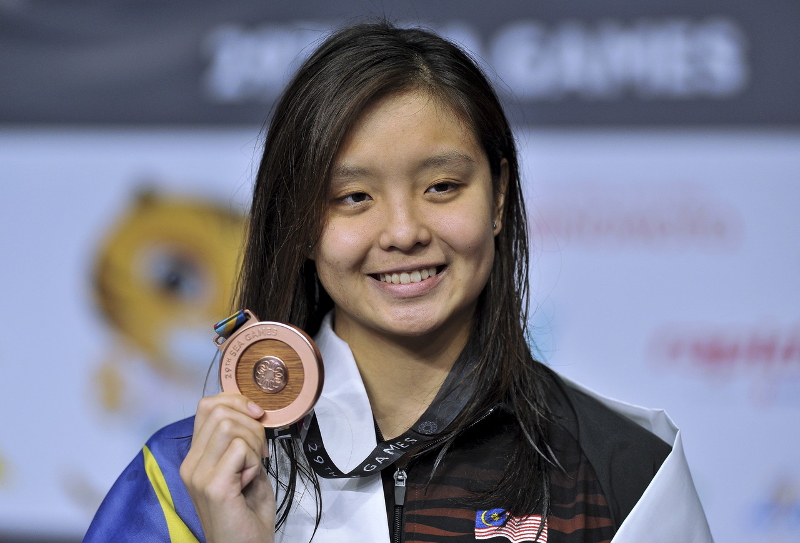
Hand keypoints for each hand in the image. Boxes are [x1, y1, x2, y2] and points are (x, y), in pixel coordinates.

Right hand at [180, 393, 275, 542]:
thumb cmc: (247, 512)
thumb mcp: (243, 467)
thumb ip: (240, 440)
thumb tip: (253, 411)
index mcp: (196, 456)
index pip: (208, 405)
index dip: (237, 401)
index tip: (257, 417)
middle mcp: (191, 464)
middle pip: (219, 411)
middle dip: (250, 424)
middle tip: (260, 451)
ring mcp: (199, 475)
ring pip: (228, 425)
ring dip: (253, 441)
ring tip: (254, 466)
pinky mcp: (213, 486)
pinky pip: (239, 448)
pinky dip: (253, 460)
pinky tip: (250, 480)